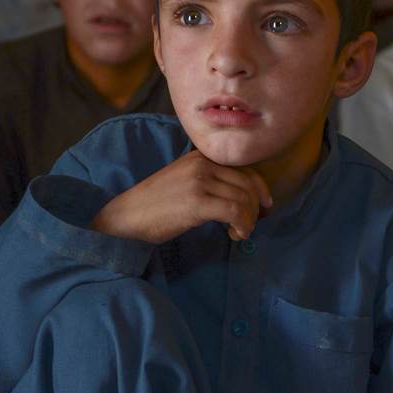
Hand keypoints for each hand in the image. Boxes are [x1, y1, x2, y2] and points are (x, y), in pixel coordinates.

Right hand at [91, 149, 272, 243]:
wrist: (127, 216)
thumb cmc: (154, 205)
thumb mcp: (183, 181)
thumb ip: (209, 181)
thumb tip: (240, 197)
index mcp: (200, 157)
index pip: (244, 169)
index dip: (260, 189)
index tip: (265, 207)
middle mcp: (202, 164)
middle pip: (248, 184)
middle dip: (257, 208)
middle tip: (252, 226)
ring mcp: (199, 181)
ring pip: (244, 199)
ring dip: (248, 220)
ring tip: (238, 233)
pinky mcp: (197, 201)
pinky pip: (234, 211)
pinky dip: (242, 225)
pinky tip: (235, 234)